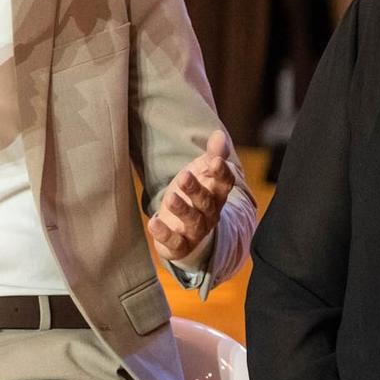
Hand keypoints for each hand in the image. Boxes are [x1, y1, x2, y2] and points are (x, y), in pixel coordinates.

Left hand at [147, 130, 235, 263]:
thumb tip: (219, 134)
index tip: (216, 161)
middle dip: (196, 190)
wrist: (186, 231)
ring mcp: (195, 231)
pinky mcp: (180, 245)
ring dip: (182, 210)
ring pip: (193, 221)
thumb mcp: (202, 172)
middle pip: (206, 202)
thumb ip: (212, 155)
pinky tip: (153, 223)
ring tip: (171, 197)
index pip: (225, 183)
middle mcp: (210, 213)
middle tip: (184, 176)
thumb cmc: (195, 194)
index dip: (222, 173)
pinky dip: (164, 234)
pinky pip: (175, 242)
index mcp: (217, 193)